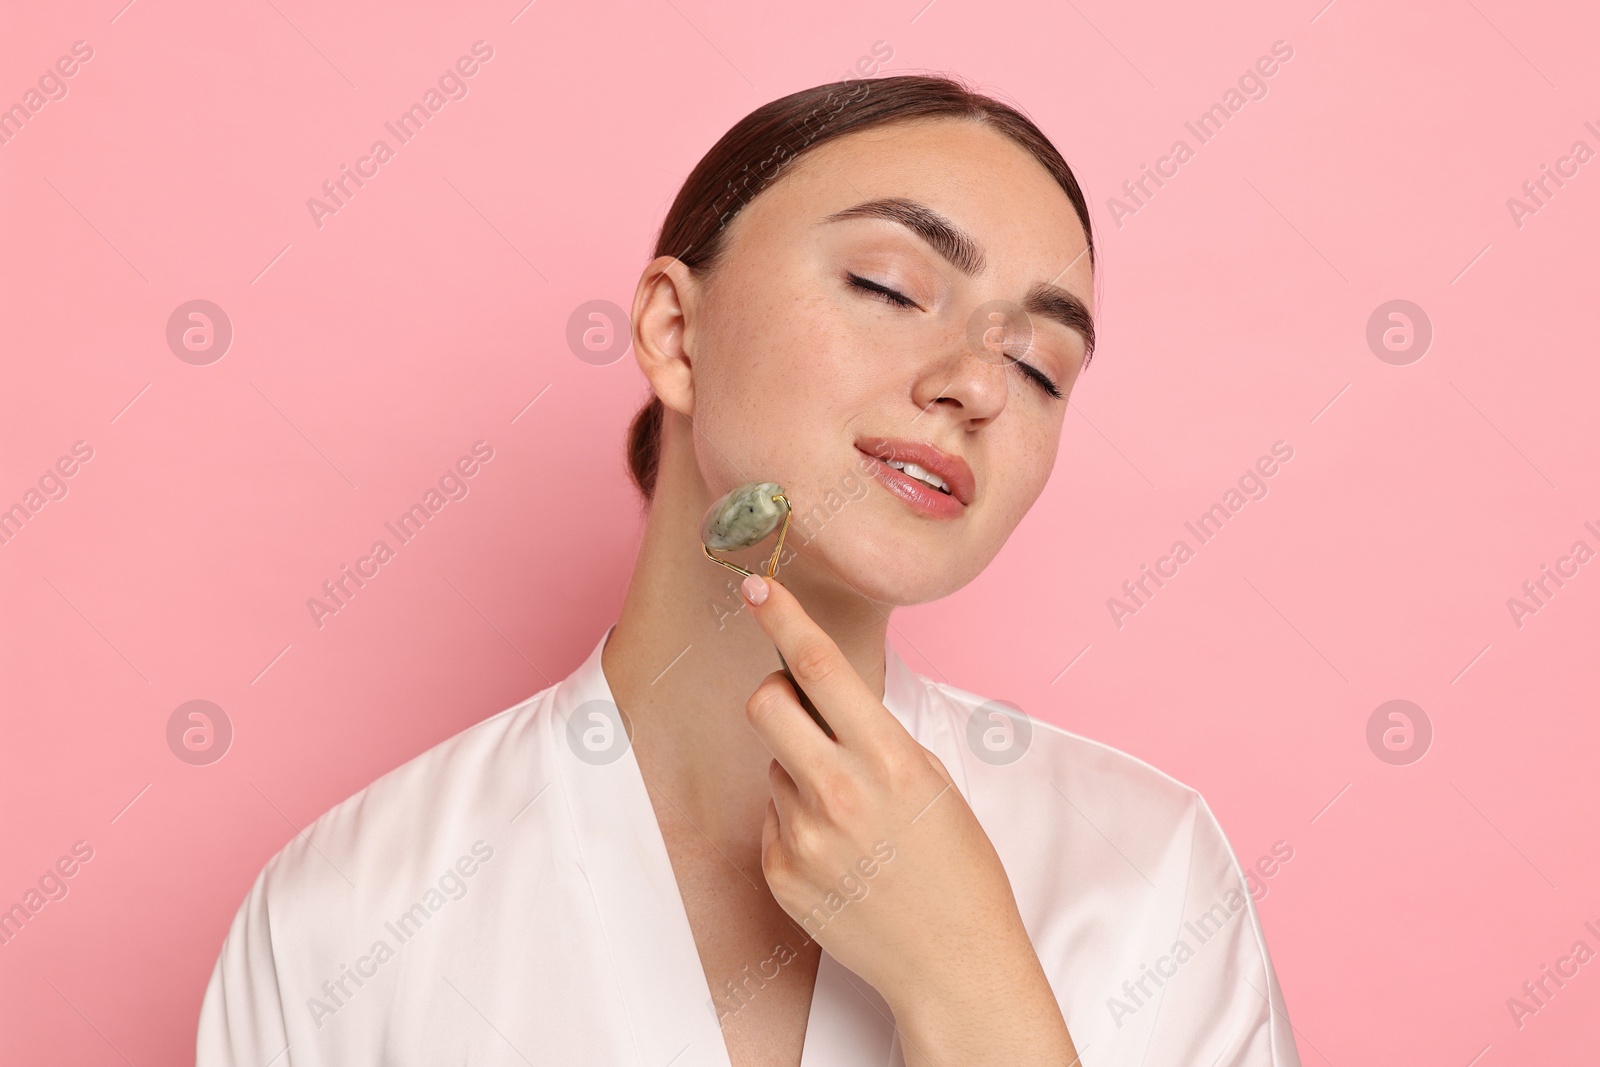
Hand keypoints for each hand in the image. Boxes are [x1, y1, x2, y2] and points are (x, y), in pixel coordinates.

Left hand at [737, 573, 1077, 1064]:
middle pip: (765, 703)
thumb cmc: (957, 867)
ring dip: (797, 772)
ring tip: (849, 818)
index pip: (818, 666)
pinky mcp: (780, 874)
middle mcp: (838, 793)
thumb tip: (821, 695)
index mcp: (887, 760)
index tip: (756, 586)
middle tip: (802, 714)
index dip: (783, 616)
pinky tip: (839, 855)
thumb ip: (874, 736)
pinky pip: (770, 819)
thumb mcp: (931, 781)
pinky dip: (795, 823)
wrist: (954, 963)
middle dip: (776, 695)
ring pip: (771, 765)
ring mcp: (803, 837)